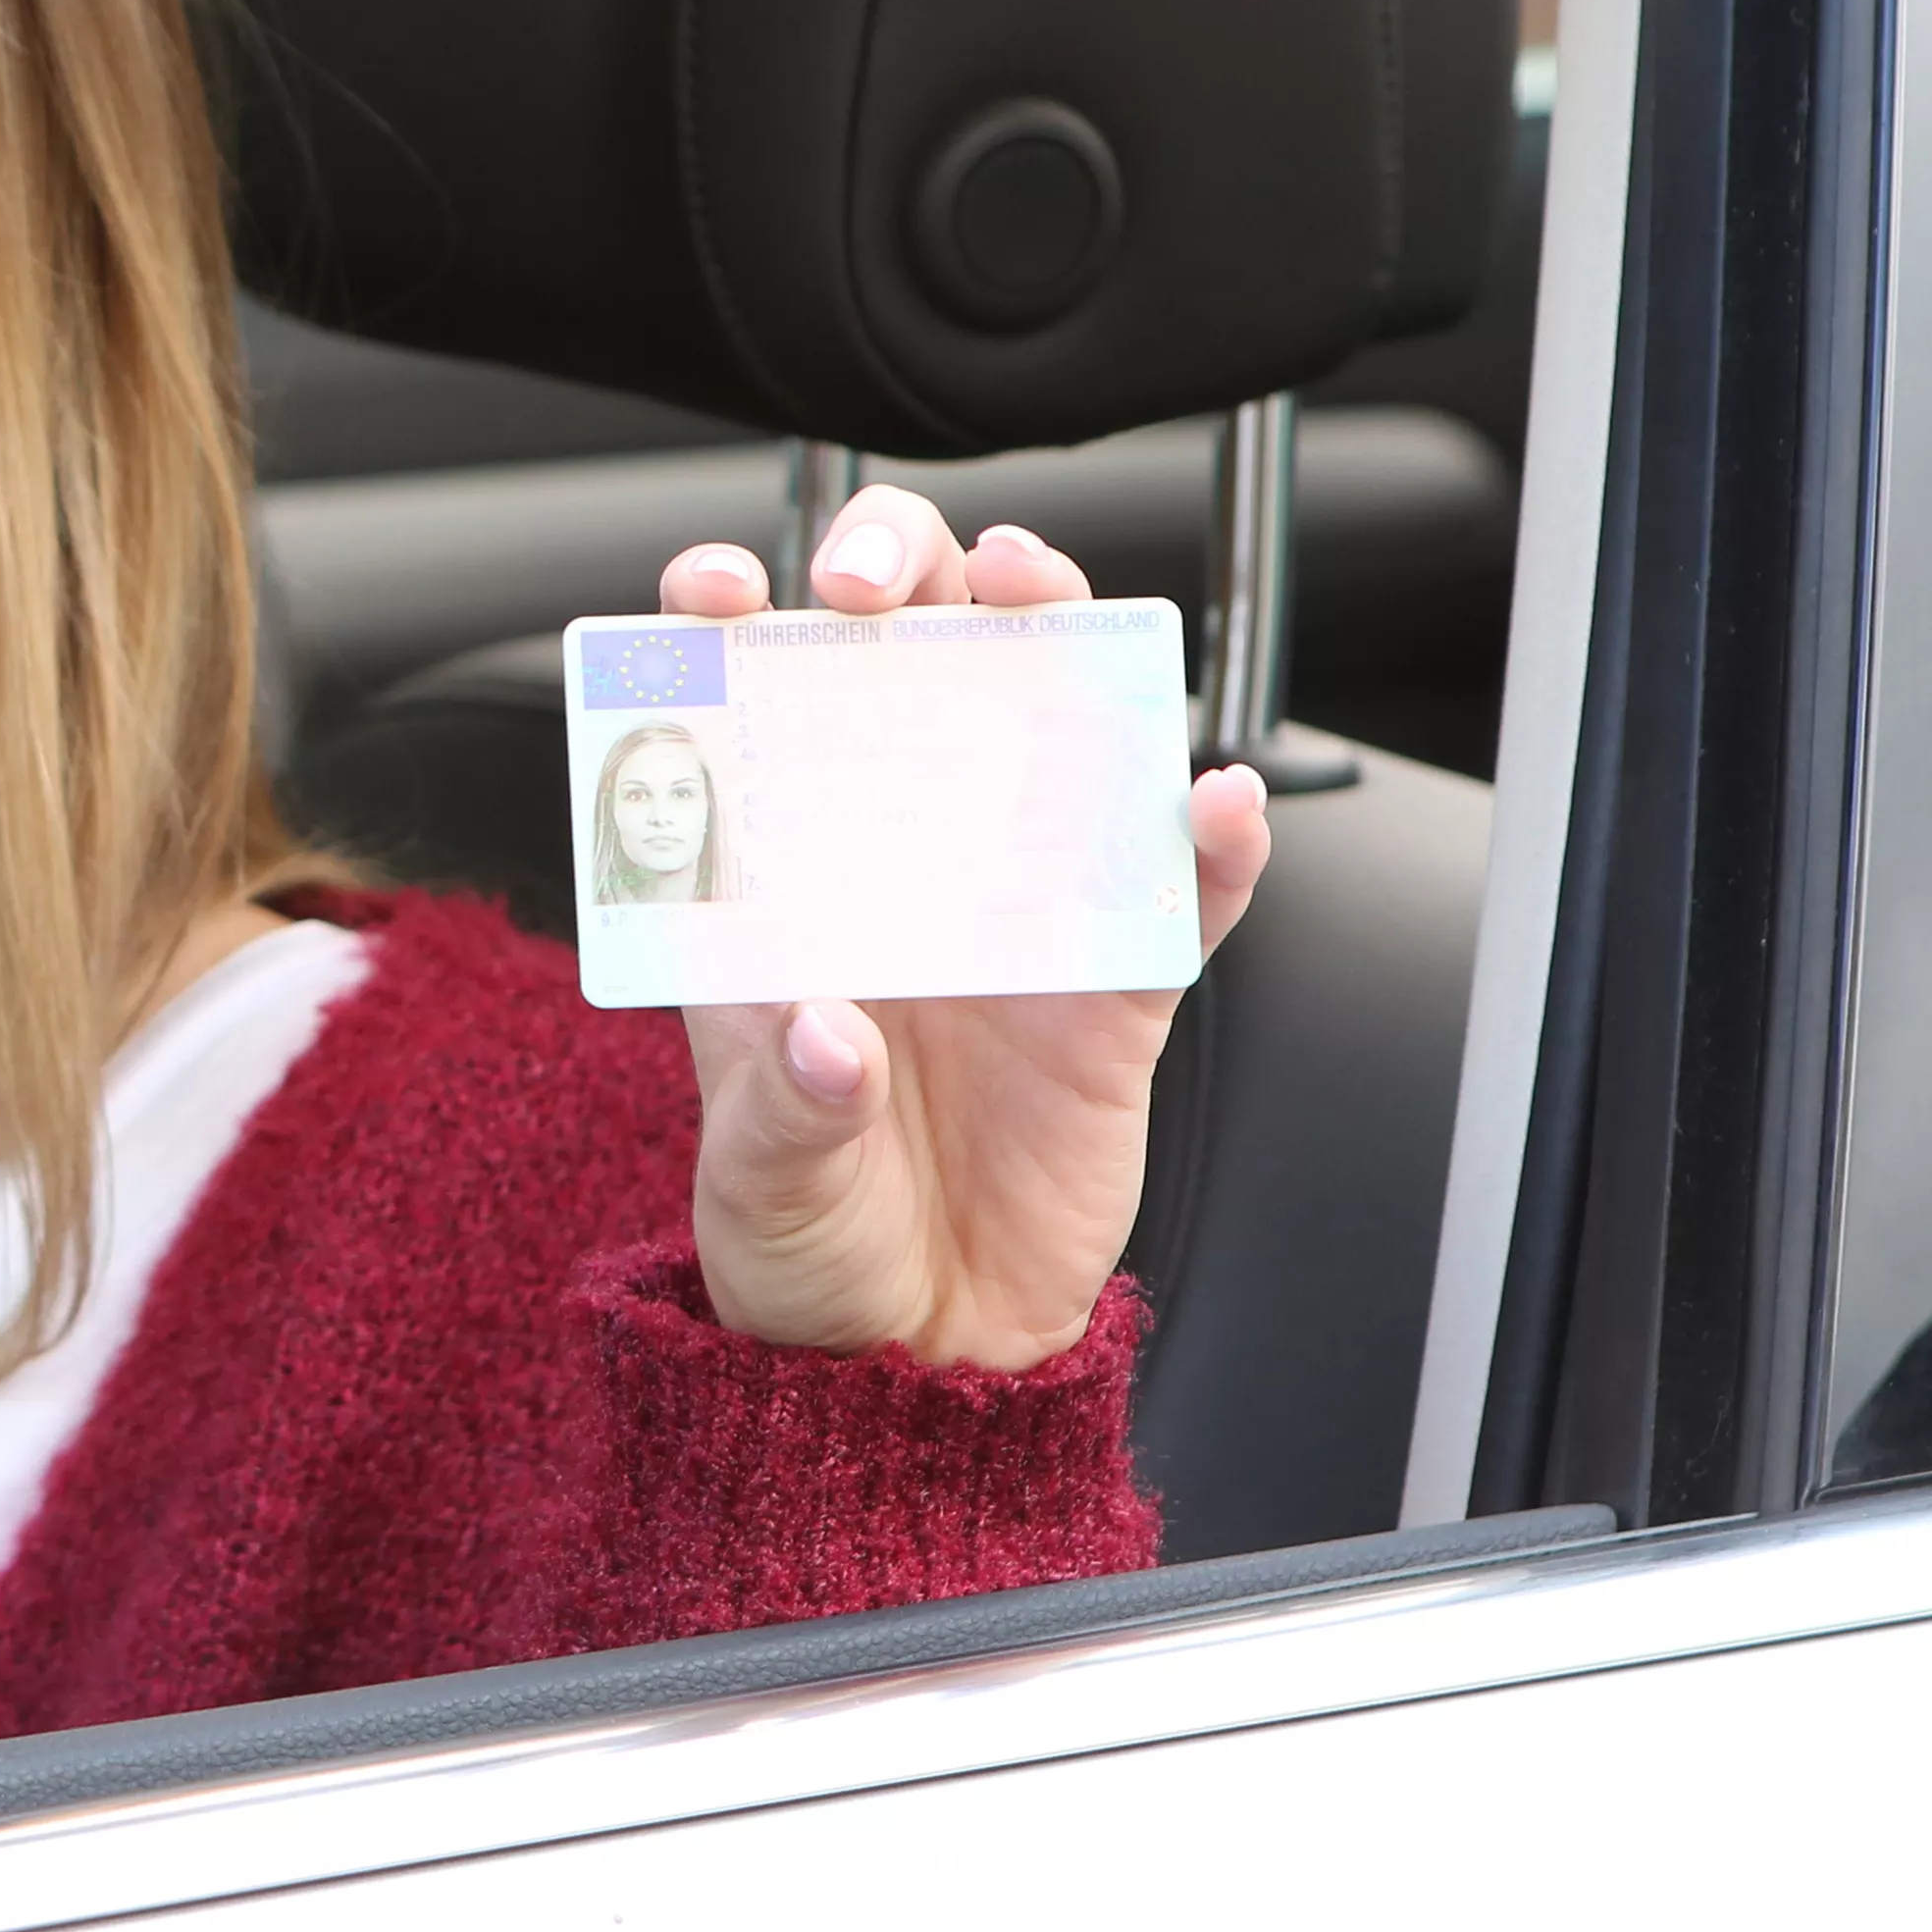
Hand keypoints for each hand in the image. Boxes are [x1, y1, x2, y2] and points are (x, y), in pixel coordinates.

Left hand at [657, 488, 1271, 1373]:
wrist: (918, 1351)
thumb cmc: (808, 1247)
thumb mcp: (759, 1187)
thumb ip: (784, 1107)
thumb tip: (826, 1030)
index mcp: (775, 894)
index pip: (744, 716)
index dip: (727, 626)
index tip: (715, 588)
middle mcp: (893, 870)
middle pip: (910, 667)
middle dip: (903, 579)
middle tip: (882, 586)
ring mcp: (1011, 914)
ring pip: (1049, 730)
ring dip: (1055, 643)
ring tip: (1047, 602)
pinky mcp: (1112, 993)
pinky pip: (1172, 898)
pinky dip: (1206, 847)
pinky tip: (1216, 805)